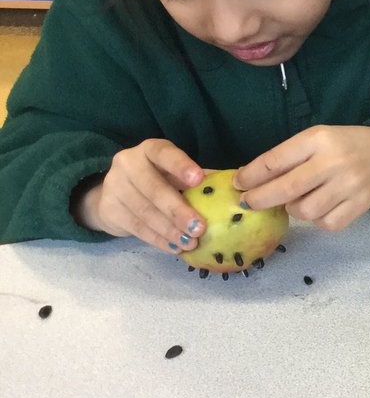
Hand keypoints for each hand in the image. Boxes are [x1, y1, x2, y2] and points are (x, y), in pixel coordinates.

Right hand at [73, 139, 205, 251]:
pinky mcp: (109, 209)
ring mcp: (114, 186)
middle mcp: (128, 163)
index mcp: (150, 150)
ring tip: (191, 242)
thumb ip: (198, 178)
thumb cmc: (158, 180)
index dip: (180, 166)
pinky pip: (137, 227)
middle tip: (200, 227)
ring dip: (170, 230)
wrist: (114, 194)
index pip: (163, 153)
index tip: (198, 180)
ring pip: (145, 212)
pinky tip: (175, 247)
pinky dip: (158, 240)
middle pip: (154, 188)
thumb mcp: (174, 174)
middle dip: (178, 210)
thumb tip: (232, 189)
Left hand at [233, 125, 369, 230]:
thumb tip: (252, 180)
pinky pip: (327, 223)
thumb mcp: (317, 139)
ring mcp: (348, 186)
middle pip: (286, 188)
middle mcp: (333, 162)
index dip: (251, 175)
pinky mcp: (360, 205)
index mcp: (318, 139)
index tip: (238, 183)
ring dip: (293, 210)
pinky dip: (317, 220)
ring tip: (297, 201)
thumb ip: (289, 157)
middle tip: (248, 203)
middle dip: (260, 199)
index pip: (275, 160)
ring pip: (305, 211)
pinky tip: (320, 209)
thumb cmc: (344, 145)